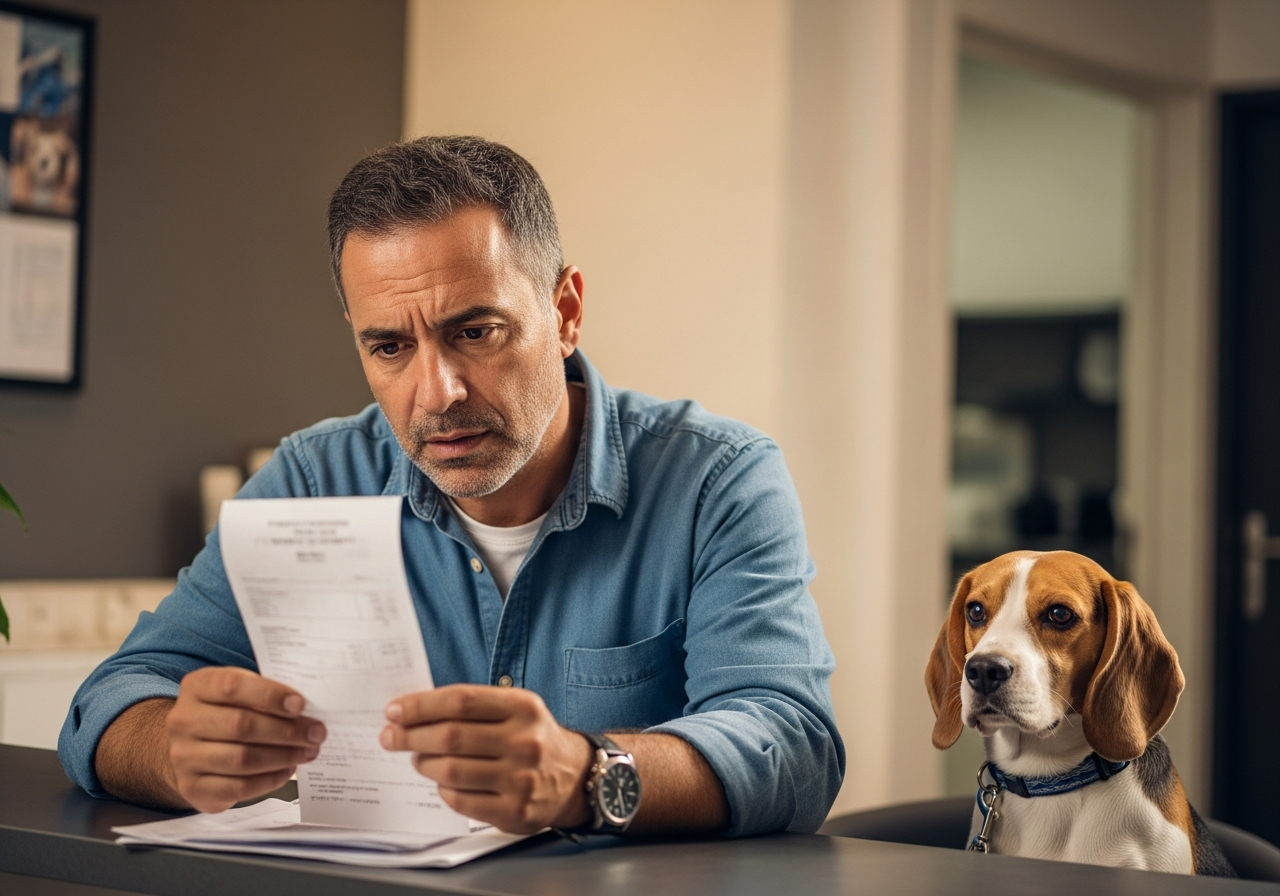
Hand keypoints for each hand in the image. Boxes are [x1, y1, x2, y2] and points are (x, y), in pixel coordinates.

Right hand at [165, 666, 325, 812]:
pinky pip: (238, 788)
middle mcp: (183, 721)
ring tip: (308, 752)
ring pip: (242, 759)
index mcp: (197, 687)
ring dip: (283, 756)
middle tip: (316, 733)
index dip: (269, 695)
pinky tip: (288, 770)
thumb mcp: (238, 693)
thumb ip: (265, 694)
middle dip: (287, 730)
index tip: (300, 705)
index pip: (232, 686)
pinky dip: (270, 779)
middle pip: (241, 726)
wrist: (191, 749)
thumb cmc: (226, 713)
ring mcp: (183, 757)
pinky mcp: (192, 788)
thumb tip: (305, 709)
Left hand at [380, 684, 593, 833]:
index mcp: (523, 707)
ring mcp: (520, 779)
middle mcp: (525, 742)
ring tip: (418, 759)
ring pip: (451, 771)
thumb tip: (413, 711)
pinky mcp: (514, 811)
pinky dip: (442, 789)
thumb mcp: (515, 708)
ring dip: (423, 764)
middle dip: (411, 736)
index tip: (394, 711)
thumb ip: (473, 706)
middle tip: (391, 737)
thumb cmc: (532, 738)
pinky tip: (442, 781)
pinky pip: (460, 800)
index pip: (461, 701)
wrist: (573, 777)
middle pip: (451, 736)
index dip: (421, 705)